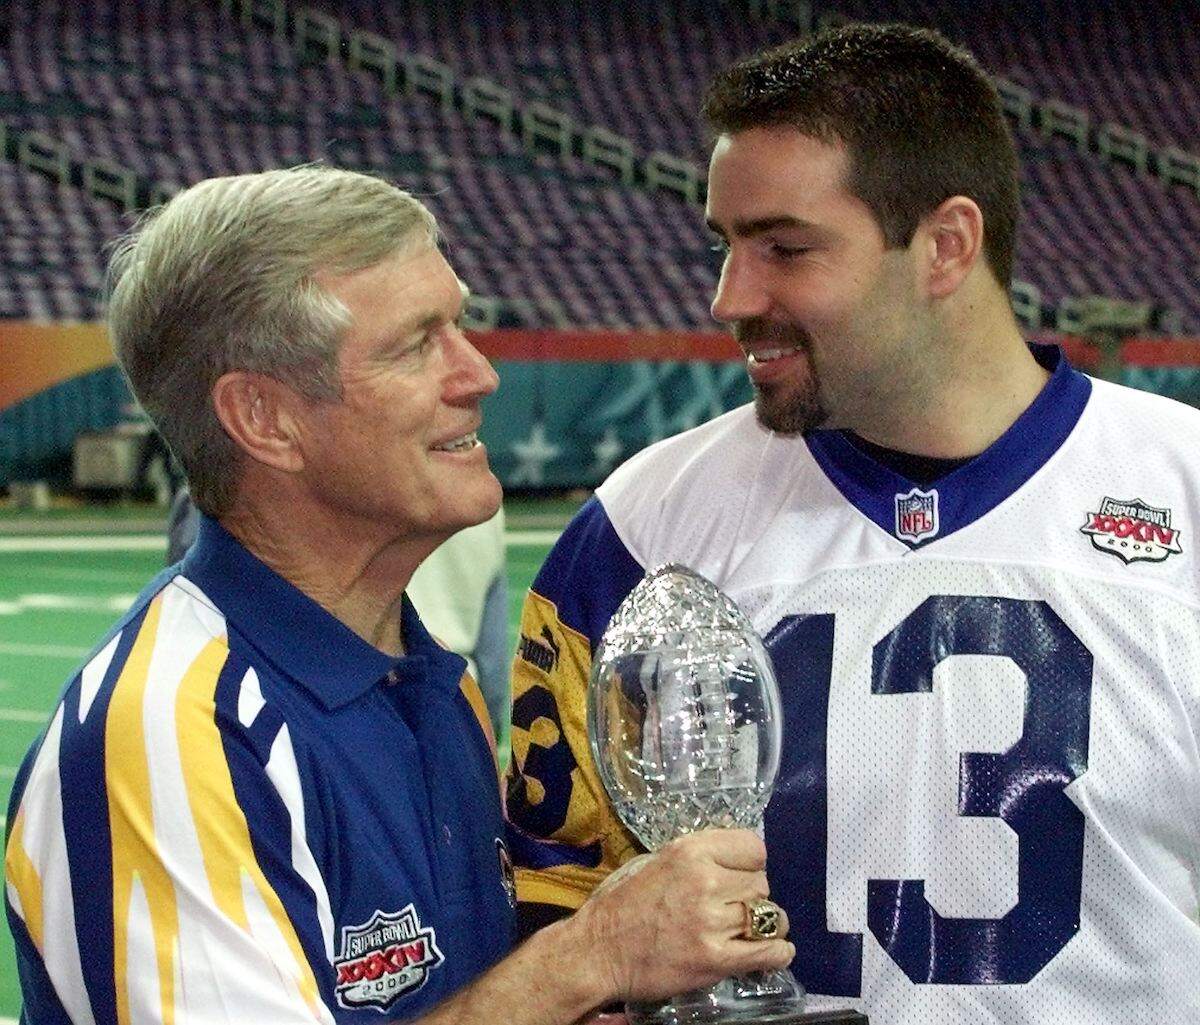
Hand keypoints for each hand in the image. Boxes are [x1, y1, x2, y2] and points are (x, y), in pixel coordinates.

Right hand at [572, 829, 793, 1002]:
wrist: (598, 951)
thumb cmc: (623, 904)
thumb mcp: (658, 860)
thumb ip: (698, 857)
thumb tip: (736, 858)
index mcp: (689, 851)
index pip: (754, 848)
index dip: (750, 864)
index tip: (740, 875)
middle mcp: (705, 881)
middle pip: (762, 883)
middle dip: (752, 896)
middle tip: (732, 908)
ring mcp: (711, 922)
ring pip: (769, 916)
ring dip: (765, 925)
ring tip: (751, 930)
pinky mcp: (714, 959)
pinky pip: (768, 952)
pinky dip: (778, 953)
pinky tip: (775, 951)